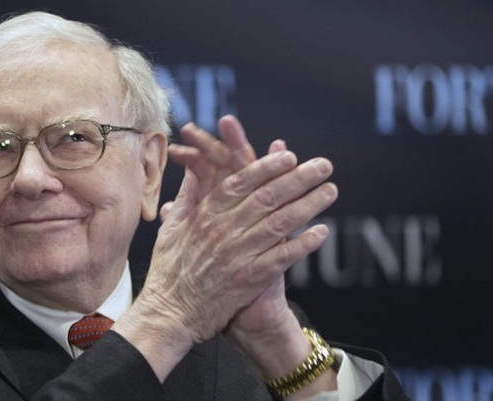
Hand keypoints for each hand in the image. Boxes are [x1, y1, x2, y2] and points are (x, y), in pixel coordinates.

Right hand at [114, 116, 336, 381]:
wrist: (169, 313)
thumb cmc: (169, 270)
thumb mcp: (171, 228)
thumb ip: (186, 197)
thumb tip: (193, 170)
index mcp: (205, 215)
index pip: (241, 182)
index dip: (267, 167)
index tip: (289, 155)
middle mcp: (223, 230)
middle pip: (267, 197)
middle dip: (298, 178)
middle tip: (323, 165)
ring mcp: (238, 255)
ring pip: (280, 223)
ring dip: (308, 205)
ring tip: (329, 190)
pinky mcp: (249, 279)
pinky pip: (282, 258)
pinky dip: (303, 244)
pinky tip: (322, 232)